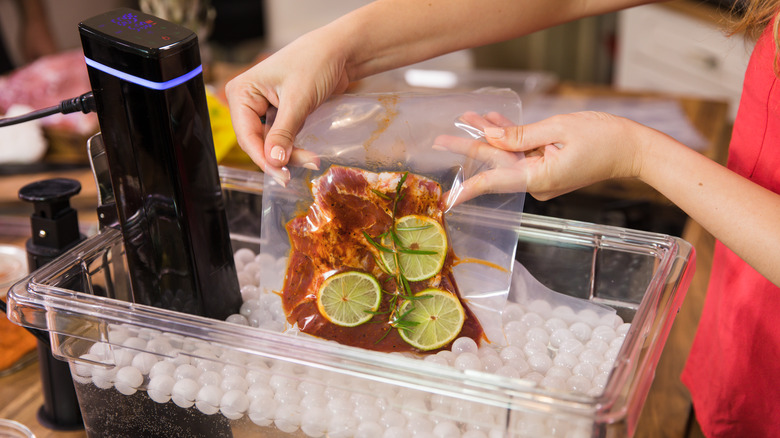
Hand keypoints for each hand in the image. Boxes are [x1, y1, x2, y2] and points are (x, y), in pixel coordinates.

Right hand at [224, 28, 350, 184]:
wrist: (340, 51)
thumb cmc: (315, 62)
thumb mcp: (298, 100)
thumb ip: (284, 132)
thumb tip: (274, 161)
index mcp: (242, 92)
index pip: (246, 135)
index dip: (263, 158)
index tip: (282, 174)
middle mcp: (249, 101)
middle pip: (258, 142)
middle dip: (281, 156)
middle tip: (305, 165)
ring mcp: (266, 108)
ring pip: (272, 143)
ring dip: (291, 154)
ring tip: (312, 160)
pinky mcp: (282, 114)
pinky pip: (283, 138)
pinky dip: (295, 147)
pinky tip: (308, 155)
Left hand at [434, 111, 652, 203]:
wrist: (633, 147)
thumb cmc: (604, 137)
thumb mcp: (559, 128)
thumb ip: (522, 135)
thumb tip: (491, 137)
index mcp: (539, 178)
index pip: (495, 182)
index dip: (469, 188)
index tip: (448, 198)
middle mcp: (537, 181)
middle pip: (496, 164)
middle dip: (469, 149)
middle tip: (440, 139)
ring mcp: (543, 176)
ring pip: (508, 154)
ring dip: (490, 135)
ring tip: (465, 118)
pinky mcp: (548, 167)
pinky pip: (523, 152)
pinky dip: (510, 137)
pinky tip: (492, 121)